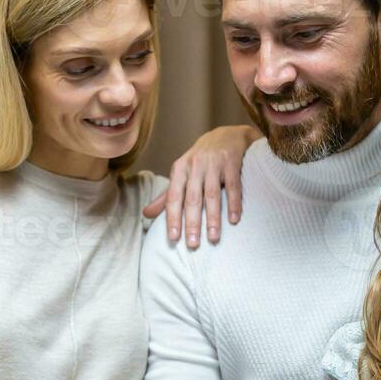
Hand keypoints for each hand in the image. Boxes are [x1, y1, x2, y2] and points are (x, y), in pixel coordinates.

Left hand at [142, 125, 258, 248]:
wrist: (226, 135)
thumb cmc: (200, 160)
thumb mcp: (181, 173)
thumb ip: (166, 196)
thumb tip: (146, 214)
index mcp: (179, 169)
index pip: (174, 198)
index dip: (173, 218)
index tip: (173, 238)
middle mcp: (195, 165)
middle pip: (192, 199)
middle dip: (192, 223)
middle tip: (193, 244)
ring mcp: (214, 163)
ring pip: (212, 195)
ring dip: (213, 218)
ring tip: (213, 238)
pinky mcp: (232, 162)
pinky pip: (233, 186)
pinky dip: (234, 203)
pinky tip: (234, 220)